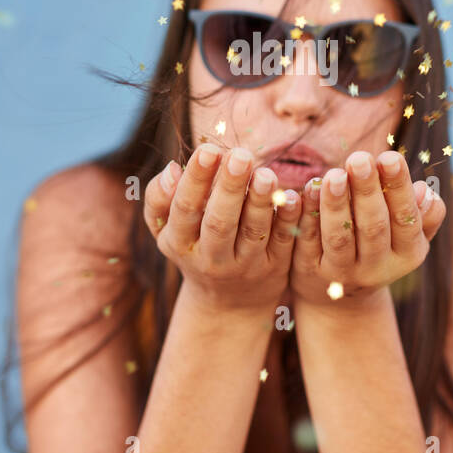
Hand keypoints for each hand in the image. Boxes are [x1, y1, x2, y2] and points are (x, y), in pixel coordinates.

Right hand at [143, 143, 302, 312]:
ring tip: (266, 173)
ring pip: (252, 232)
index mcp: (180, 243)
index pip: (185, 209)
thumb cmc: (194, 248)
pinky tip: (293, 196)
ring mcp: (245, 266)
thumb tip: (172, 168)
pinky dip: (288, 220)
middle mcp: (211, 258)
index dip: (197, 180)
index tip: (209, 149)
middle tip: (240, 155)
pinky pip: (283, 242)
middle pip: (219, 222)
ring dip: (260, 202)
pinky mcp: (275, 269)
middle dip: (230, 187)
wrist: (227, 303)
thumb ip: (160, 198)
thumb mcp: (167, 230)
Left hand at [289, 150, 446, 309]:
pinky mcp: (310, 271)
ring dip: (336, 203)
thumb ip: (424, 214)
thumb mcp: (408, 237)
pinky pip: (308, 240)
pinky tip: (309, 188)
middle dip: (366, 191)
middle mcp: (376, 269)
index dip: (398, 189)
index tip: (390, 156)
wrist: (343, 299)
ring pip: (339, 237)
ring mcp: (342, 273)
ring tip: (334, 173)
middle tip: (360, 158)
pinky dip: (308, 214)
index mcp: (408, 255)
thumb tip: (425, 190)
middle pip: (373, 227)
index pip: (405, 219)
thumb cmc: (382, 247)